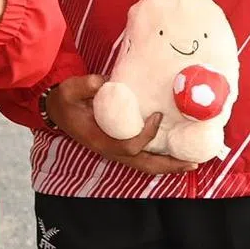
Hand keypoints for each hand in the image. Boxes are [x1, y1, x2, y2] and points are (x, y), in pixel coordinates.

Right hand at [46, 75, 195, 174]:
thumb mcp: (70, 90)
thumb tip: (105, 81)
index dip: (147, 135)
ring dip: (167, 166)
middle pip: (143, 166)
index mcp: (99, 140)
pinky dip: (158, 160)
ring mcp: (113, 152)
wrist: (57, 110)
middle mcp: (109, 151)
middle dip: (168, 166)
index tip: (157, 115)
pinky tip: (172, 155)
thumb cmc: (66, 100)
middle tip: (192, 162)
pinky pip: (141, 160)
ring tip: (189, 163)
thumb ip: (85, 85)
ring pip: (144, 167)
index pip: (130, 146)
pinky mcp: (117, 148)